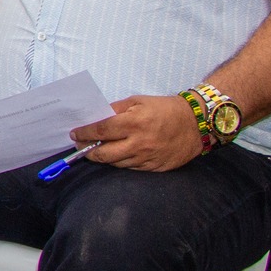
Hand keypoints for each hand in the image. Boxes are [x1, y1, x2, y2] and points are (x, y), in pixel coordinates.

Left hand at [68, 94, 202, 172]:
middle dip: (87, 151)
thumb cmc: (165, 109)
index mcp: (134, 123)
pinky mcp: (154, 168)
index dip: (84, 133)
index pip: (100, 131)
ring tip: (96, 150)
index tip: (74, 134)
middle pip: (103, 154)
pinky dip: (120, 162)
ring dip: (103, 157)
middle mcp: (139, 143)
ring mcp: (147, 158)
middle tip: (81, 146)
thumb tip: (95, 117)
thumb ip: (115, 109)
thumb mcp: (138, 101)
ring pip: (115, 163)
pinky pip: (130, 168)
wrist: (196, 124)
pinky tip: (116, 155)